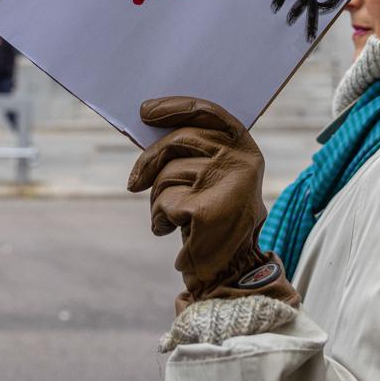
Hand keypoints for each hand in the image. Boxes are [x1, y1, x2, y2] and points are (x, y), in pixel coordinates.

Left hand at [127, 96, 299, 312]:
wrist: (230, 273)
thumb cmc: (215, 221)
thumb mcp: (214, 178)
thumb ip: (196, 152)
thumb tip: (149, 124)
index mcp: (246, 149)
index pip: (208, 112)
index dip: (174, 107)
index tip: (145, 110)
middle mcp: (241, 163)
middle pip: (178, 140)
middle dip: (149, 161)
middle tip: (133, 183)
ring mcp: (225, 185)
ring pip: (166, 174)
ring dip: (157, 199)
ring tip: (173, 218)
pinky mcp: (205, 211)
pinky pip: (163, 202)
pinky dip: (159, 219)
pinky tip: (172, 232)